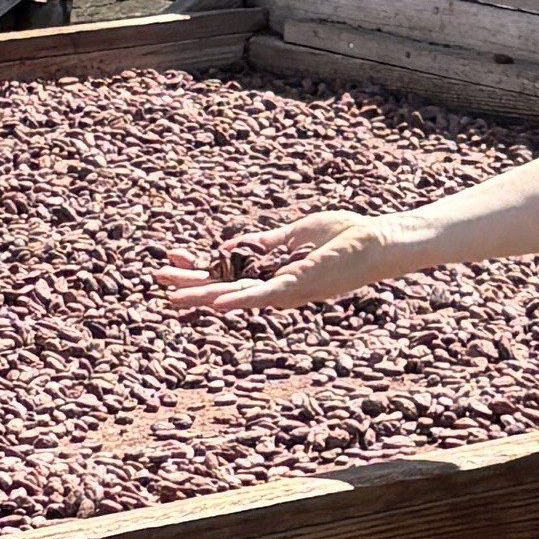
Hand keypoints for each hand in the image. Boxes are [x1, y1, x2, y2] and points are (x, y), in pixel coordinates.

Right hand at [159, 210, 400, 320]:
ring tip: (172, 298)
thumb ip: (266, 243)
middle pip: (223, 286)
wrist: (379, 242)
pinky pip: (265, 296)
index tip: (173, 255)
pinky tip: (216, 303)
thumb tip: (231, 245)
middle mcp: (275, 287)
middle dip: (190, 284)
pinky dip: (240, 300)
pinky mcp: (300, 286)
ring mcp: (286, 289)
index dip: (198, 265)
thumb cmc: (346, 237)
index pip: (227, 271)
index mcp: (272, 273)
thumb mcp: (296, 235)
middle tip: (158, 280)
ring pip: (236, 295)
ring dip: (203, 297)